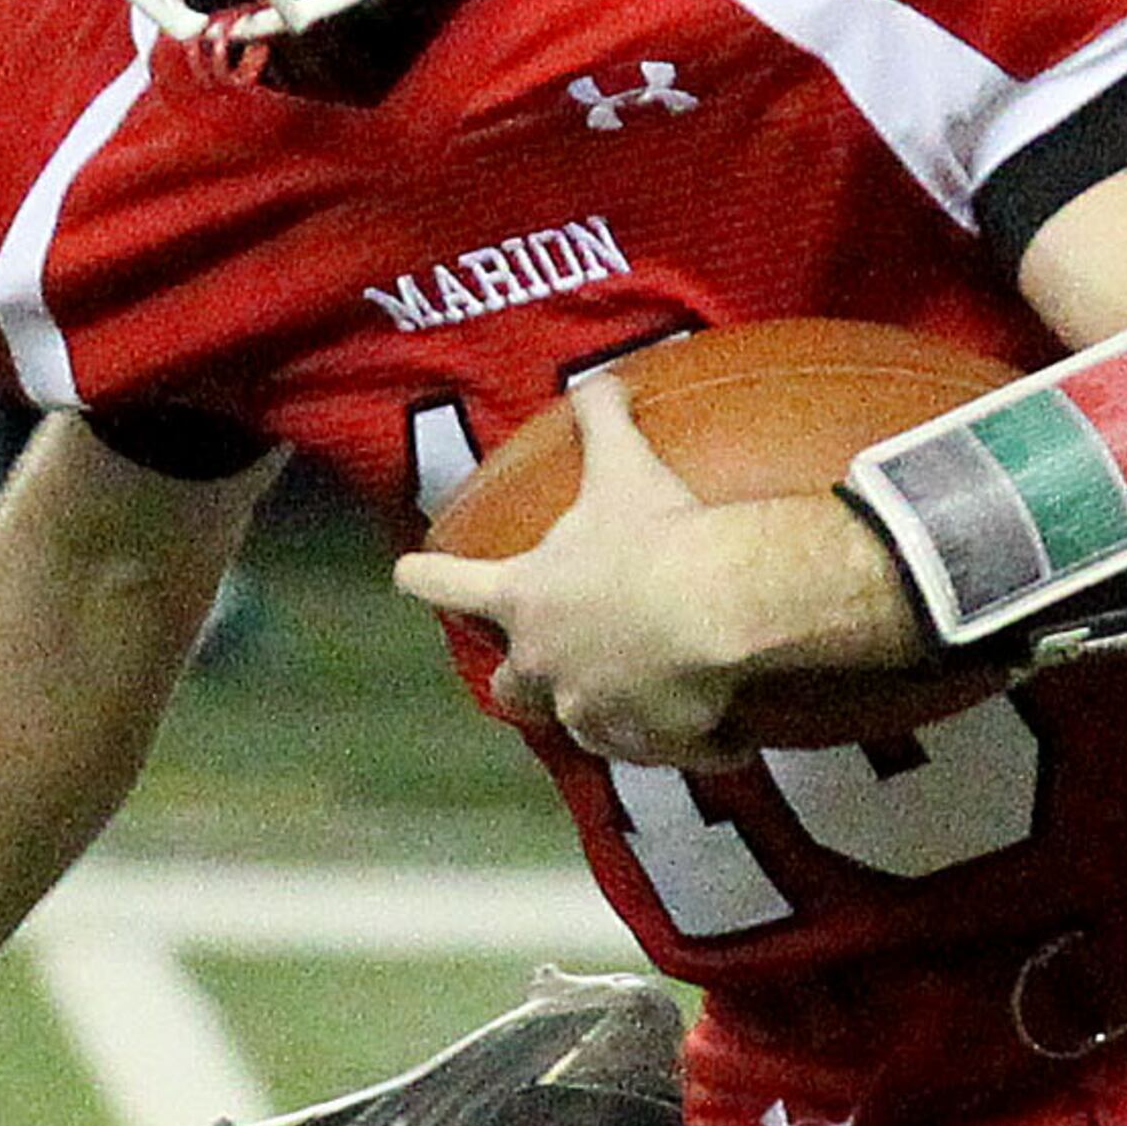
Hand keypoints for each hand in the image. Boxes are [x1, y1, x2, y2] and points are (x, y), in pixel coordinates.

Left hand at [393, 364, 858, 769]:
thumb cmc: (656, 535)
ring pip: (584, 727)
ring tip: (647, 703)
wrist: (714, 607)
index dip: (424, 577)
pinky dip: (688, 742)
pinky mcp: (649, 743)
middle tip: (536, 670)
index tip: (404, 574)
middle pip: (511, 687)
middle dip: (519, 681)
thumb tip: (599, 376)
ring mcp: (592, 711)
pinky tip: (722, 737)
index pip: (448, 584)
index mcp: (524, 597)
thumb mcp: (626, 467)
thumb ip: (604, 421)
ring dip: (608, 715)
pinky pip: (664, 749)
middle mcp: (544, 663)